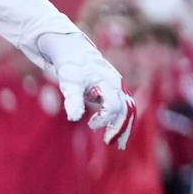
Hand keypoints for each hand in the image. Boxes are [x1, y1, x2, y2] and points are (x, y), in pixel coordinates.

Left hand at [38, 32, 134, 148]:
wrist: (69, 47)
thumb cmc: (69, 64)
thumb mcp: (68, 82)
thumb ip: (73, 99)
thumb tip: (74, 118)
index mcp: (109, 83)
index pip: (114, 107)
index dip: (104, 119)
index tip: (90, 126)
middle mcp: (115, 84)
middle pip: (126, 110)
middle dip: (121, 128)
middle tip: (116, 146)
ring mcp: (113, 86)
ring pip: (125, 108)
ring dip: (122, 125)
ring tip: (118, 142)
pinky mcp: (108, 88)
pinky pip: (118, 105)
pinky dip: (117, 118)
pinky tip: (112, 127)